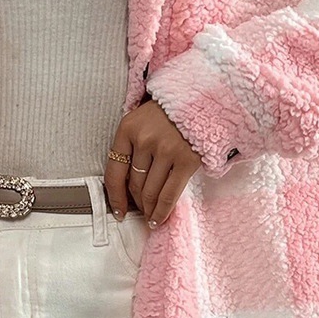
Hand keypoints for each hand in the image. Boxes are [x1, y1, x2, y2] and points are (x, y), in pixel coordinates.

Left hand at [104, 97, 201, 225]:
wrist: (203, 98)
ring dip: (149, 210)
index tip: (117, 211)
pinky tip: (158, 219)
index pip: (114, 172)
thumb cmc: (170, 113)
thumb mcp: (142, 120)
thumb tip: (128, 186)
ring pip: (151, 192)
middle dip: (136, 203)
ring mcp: (166, 150)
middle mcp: (144, 140)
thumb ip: (132, 145)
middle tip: (140, 212)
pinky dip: (163, 211)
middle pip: (134, 184)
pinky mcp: (186, 160)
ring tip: (150, 217)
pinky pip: (170, 194)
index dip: (115, 197)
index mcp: (128, 129)